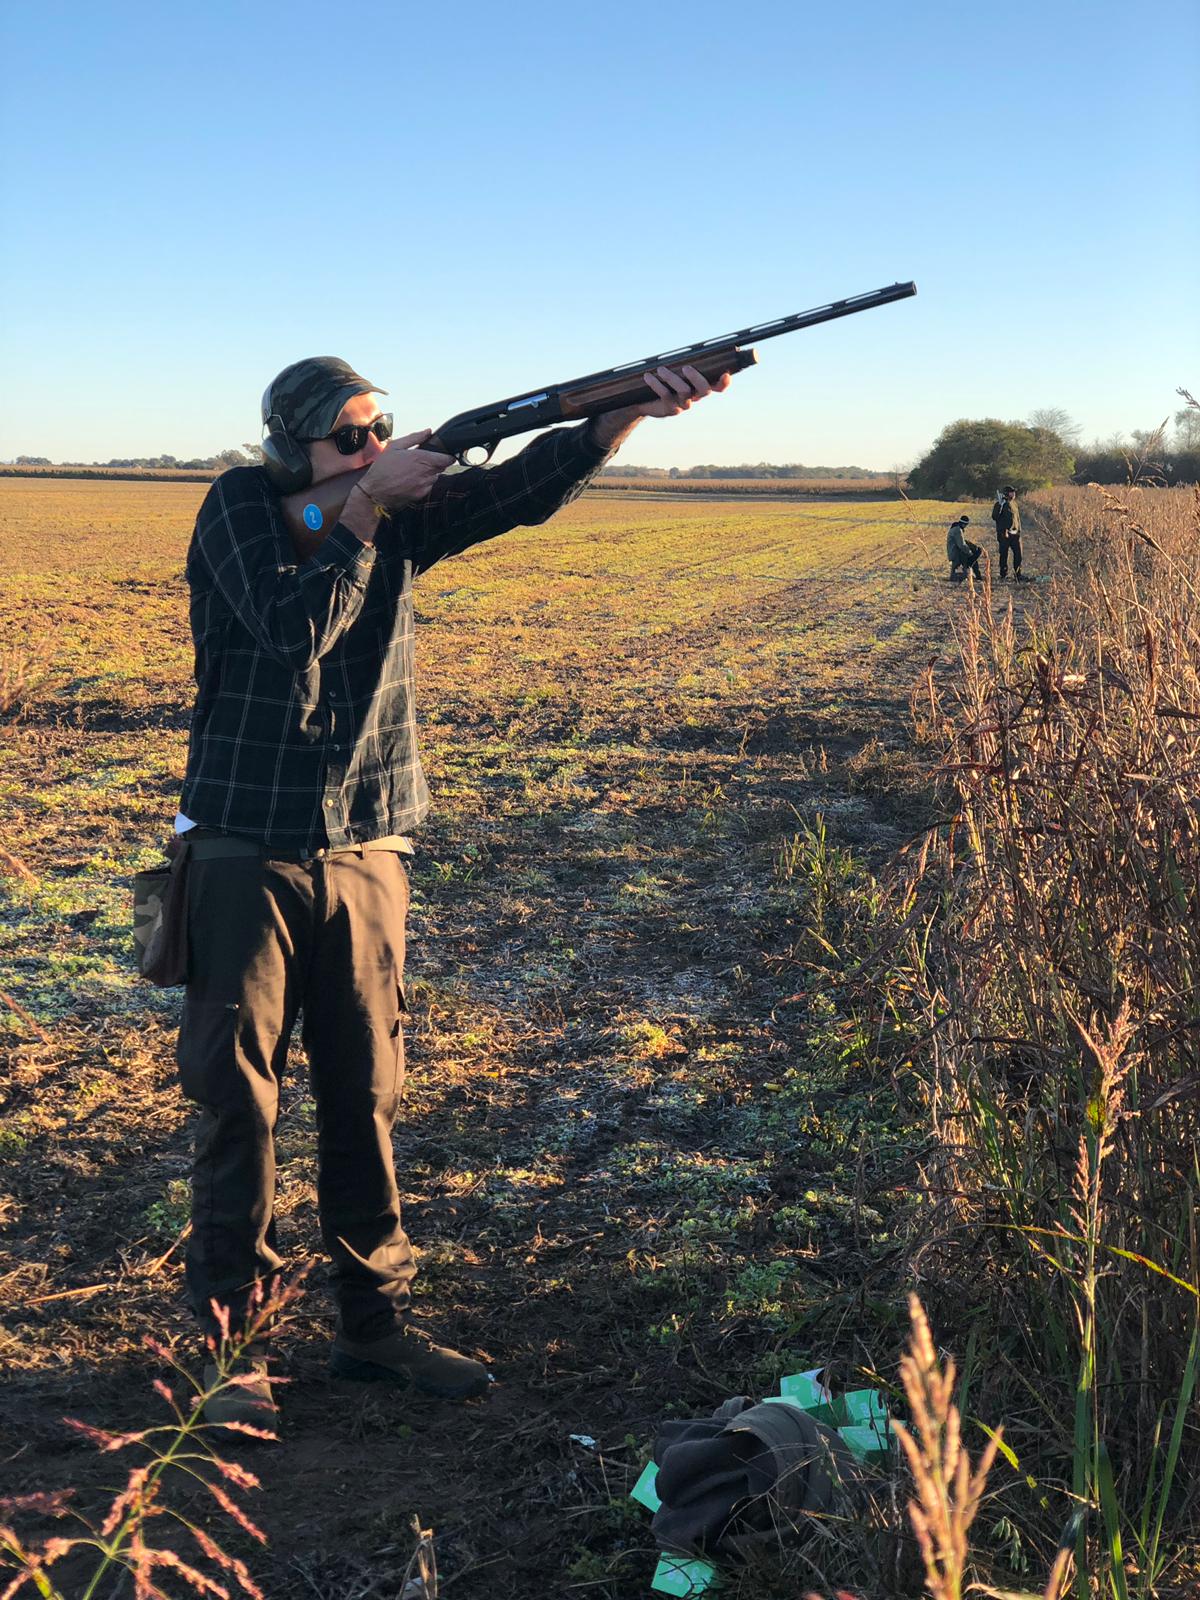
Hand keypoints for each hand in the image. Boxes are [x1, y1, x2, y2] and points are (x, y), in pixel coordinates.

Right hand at [357, 429, 453, 507]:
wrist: (374, 491)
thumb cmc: (382, 468)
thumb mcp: (395, 446)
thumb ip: (414, 438)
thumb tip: (428, 431)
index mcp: (420, 458)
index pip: (446, 459)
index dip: (447, 456)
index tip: (444, 454)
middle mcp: (425, 472)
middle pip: (442, 467)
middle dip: (435, 463)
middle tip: (422, 461)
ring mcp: (424, 485)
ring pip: (435, 477)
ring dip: (429, 473)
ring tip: (413, 471)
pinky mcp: (421, 495)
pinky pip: (428, 486)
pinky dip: (423, 483)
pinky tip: (410, 480)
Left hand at [587, 364, 731, 451]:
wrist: (644, 400)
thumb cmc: (661, 381)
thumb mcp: (672, 371)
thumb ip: (682, 362)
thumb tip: (686, 348)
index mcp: (699, 387)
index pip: (719, 386)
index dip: (724, 382)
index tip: (725, 373)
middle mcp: (694, 397)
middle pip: (705, 390)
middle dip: (697, 378)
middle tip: (686, 368)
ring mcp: (683, 405)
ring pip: (684, 392)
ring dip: (672, 378)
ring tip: (661, 369)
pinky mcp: (669, 409)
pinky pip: (666, 396)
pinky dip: (656, 384)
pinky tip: (648, 376)